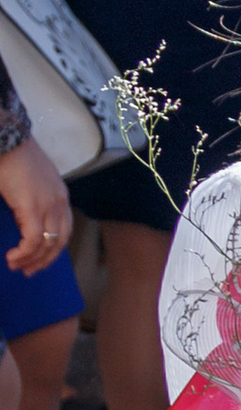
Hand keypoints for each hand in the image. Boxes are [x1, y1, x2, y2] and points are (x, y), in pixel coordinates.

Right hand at [0, 136, 71, 273]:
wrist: (7, 138)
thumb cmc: (12, 157)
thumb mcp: (29, 181)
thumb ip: (30, 200)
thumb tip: (22, 217)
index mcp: (60, 195)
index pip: (64, 230)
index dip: (53, 249)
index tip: (38, 260)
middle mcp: (59, 202)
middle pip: (60, 242)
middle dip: (44, 261)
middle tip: (28, 271)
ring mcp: (48, 205)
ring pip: (47, 245)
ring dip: (32, 260)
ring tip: (16, 266)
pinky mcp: (33, 207)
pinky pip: (33, 240)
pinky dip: (24, 253)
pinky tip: (12, 258)